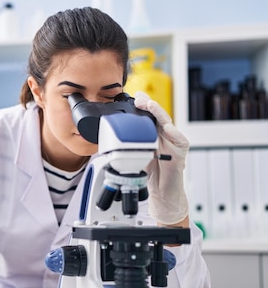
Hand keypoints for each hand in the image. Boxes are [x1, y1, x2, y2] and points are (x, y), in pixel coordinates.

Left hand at [134, 91, 188, 224]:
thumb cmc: (149, 172)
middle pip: (157, 115)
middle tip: (139, 98)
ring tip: (150, 105)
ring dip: (158, 113)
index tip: (132, 96)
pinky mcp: (181, 150)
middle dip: (148, 105)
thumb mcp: (133, 155)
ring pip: (166, 123)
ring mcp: (173, 141)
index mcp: (152, 133)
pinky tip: (165, 127)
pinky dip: (172, 132)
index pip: (147, 116)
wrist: (162, 191)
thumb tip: (107, 139)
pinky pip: (178, 138)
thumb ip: (125, 146)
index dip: (141, 105)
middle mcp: (163, 134)